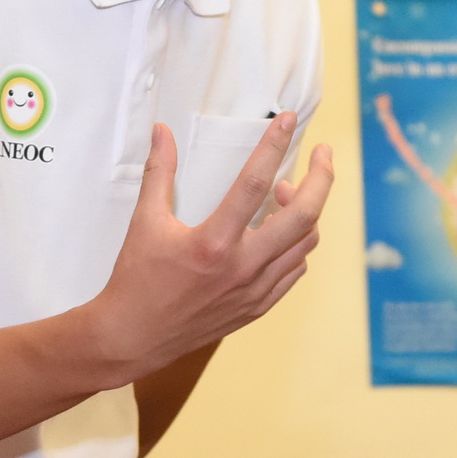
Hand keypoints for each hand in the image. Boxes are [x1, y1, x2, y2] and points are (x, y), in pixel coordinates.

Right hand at [85, 115, 332, 381]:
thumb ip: (159, 172)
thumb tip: (162, 131)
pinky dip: (297, 243)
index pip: (255, 184)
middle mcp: (242, 268)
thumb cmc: (136, 279)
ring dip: (306, 211)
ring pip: (306, 243)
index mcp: (213, 243)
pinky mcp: (259, 306)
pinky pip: (295, 269)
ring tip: (284, 192)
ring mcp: (256, 290)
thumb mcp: (145, 222)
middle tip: (321, 154)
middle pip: (305, 217)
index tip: (288, 119)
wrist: (134, 337)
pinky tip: (280, 230)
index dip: (274, 145)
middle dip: (321, 178)